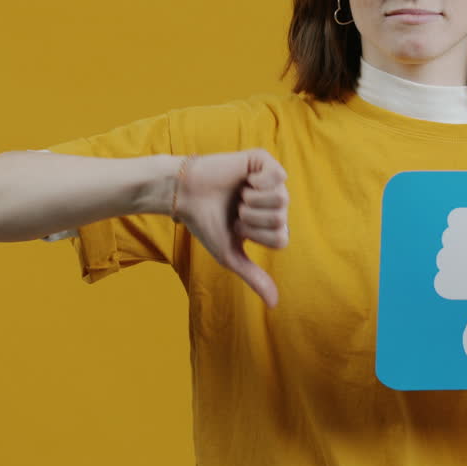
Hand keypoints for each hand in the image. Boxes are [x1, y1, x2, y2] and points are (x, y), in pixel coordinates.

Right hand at [175, 148, 289, 307]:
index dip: (255, 236)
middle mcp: (274, 203)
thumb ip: (254, 277)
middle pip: (282, 219)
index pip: (281, 239)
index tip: (236, 228)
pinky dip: (256, 182)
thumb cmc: (206, 223)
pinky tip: (244, 179)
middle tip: (234, 209)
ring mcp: (271, 181)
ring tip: (238, 195)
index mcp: (269, 224)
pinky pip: (278, 175)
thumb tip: (274, 304)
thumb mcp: (230, 254)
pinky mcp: (264, 160)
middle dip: (252, 218)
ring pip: (282, 198)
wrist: (185, 195)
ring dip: (252, 201)